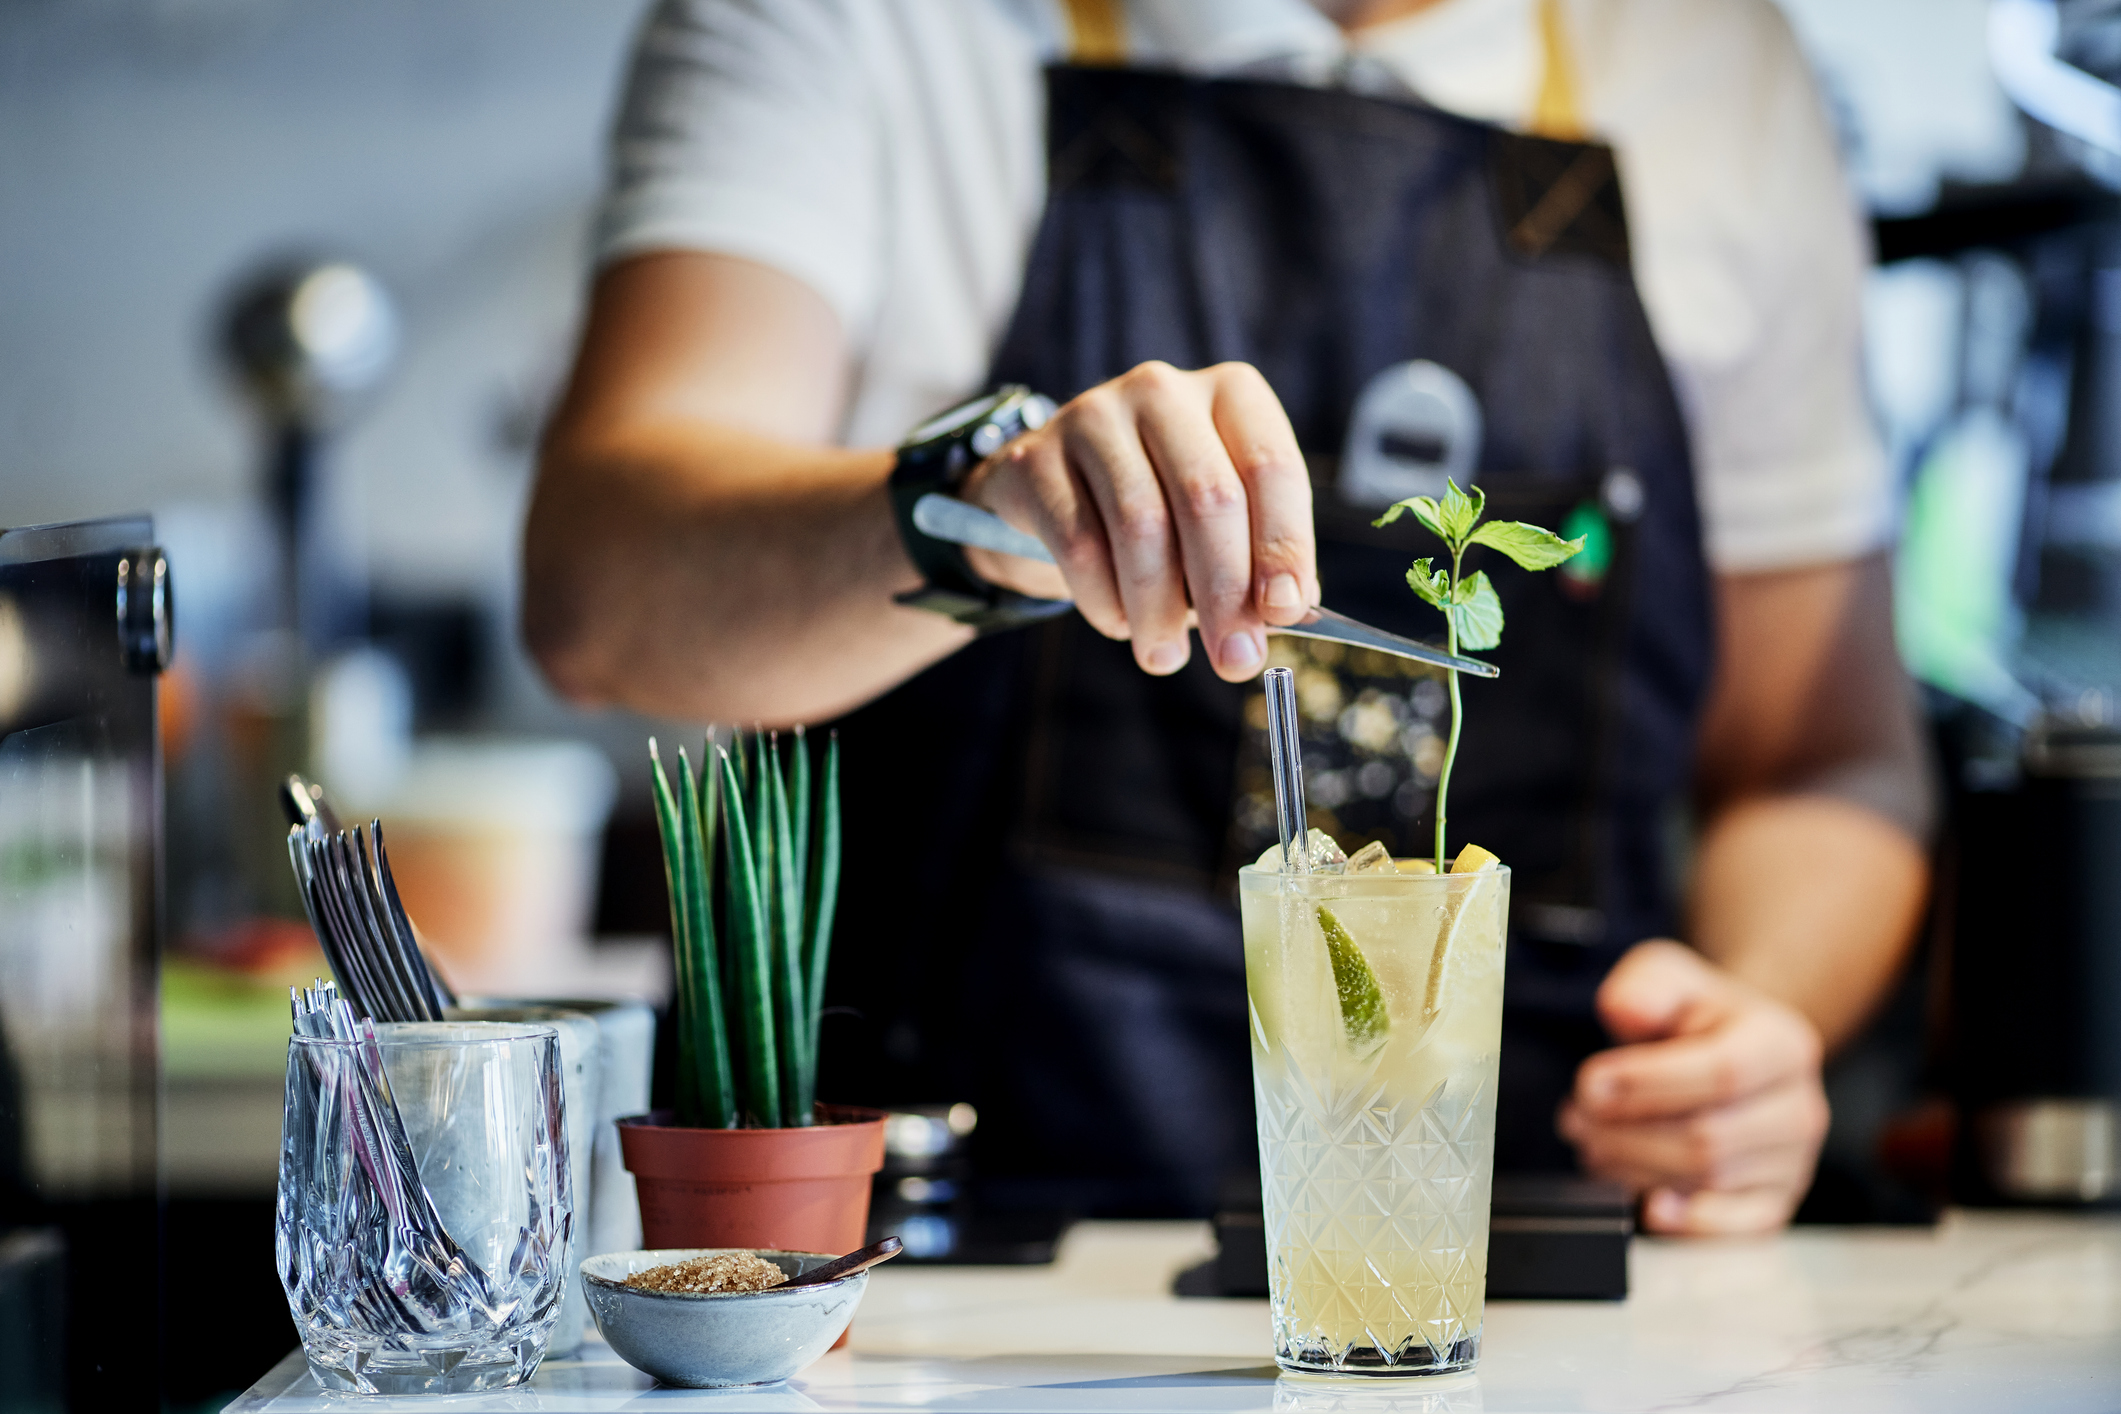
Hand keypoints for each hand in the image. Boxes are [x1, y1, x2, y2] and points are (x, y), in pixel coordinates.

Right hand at [956, 361, 1318, 680]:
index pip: (1272, 466)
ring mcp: (1095, 417)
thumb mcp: (1222, 522)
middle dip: (1226, 593)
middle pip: (1207, 497)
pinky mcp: (1038, 458)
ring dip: (1159, 609)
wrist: (1053, 493)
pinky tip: (1119, 623)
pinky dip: (1105, 600)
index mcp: (1230, 395)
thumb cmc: (1159, 509)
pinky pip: (1080, 544)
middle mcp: (1164, 392)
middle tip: (1234, 660)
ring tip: (1165, 655)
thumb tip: (1286, 610)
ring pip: (1141, 525)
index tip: (1284, 611)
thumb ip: (1258, 558)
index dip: (1283, 544)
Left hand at [1557, 940, 1828, 1234]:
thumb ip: (1644, 986)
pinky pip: (1732, 1231)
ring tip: (1594, 1144)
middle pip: (1707, 1138)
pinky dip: (1684, 1225)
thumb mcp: (1665, 976)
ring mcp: (1792, 1164)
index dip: (1646, 1084)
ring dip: (1634, 1169)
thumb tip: (1625, 1012)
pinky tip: (1646, 1205)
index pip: (1721, 1073)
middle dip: (1625, 1133)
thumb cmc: (1694, 1019)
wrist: (1730, 1054)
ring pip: (1706, 1182)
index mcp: (1782, 1044)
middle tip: (1575, 1119)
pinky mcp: (1773, 1206)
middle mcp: (1799, 1108)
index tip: (1587, 1084)